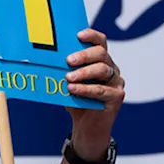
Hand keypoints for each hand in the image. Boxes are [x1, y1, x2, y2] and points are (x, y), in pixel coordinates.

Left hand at [65, 29, 125, 157]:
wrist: (86, 128)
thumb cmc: (77, 102)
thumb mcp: (69, 84)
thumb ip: (64, 71)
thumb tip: (46, 60)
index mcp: (101, 60)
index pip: (100, 42)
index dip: (91, 36)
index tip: (78, 35)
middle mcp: (111, 68)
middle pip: (101, 53)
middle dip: (84, 55)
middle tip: (69, 60)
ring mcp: (116, 82)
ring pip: (103, 70)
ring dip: (84, 72)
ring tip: (68, 78)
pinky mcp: (117, 96)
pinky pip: (102, 90)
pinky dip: (86, 89)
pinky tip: (73, 89)